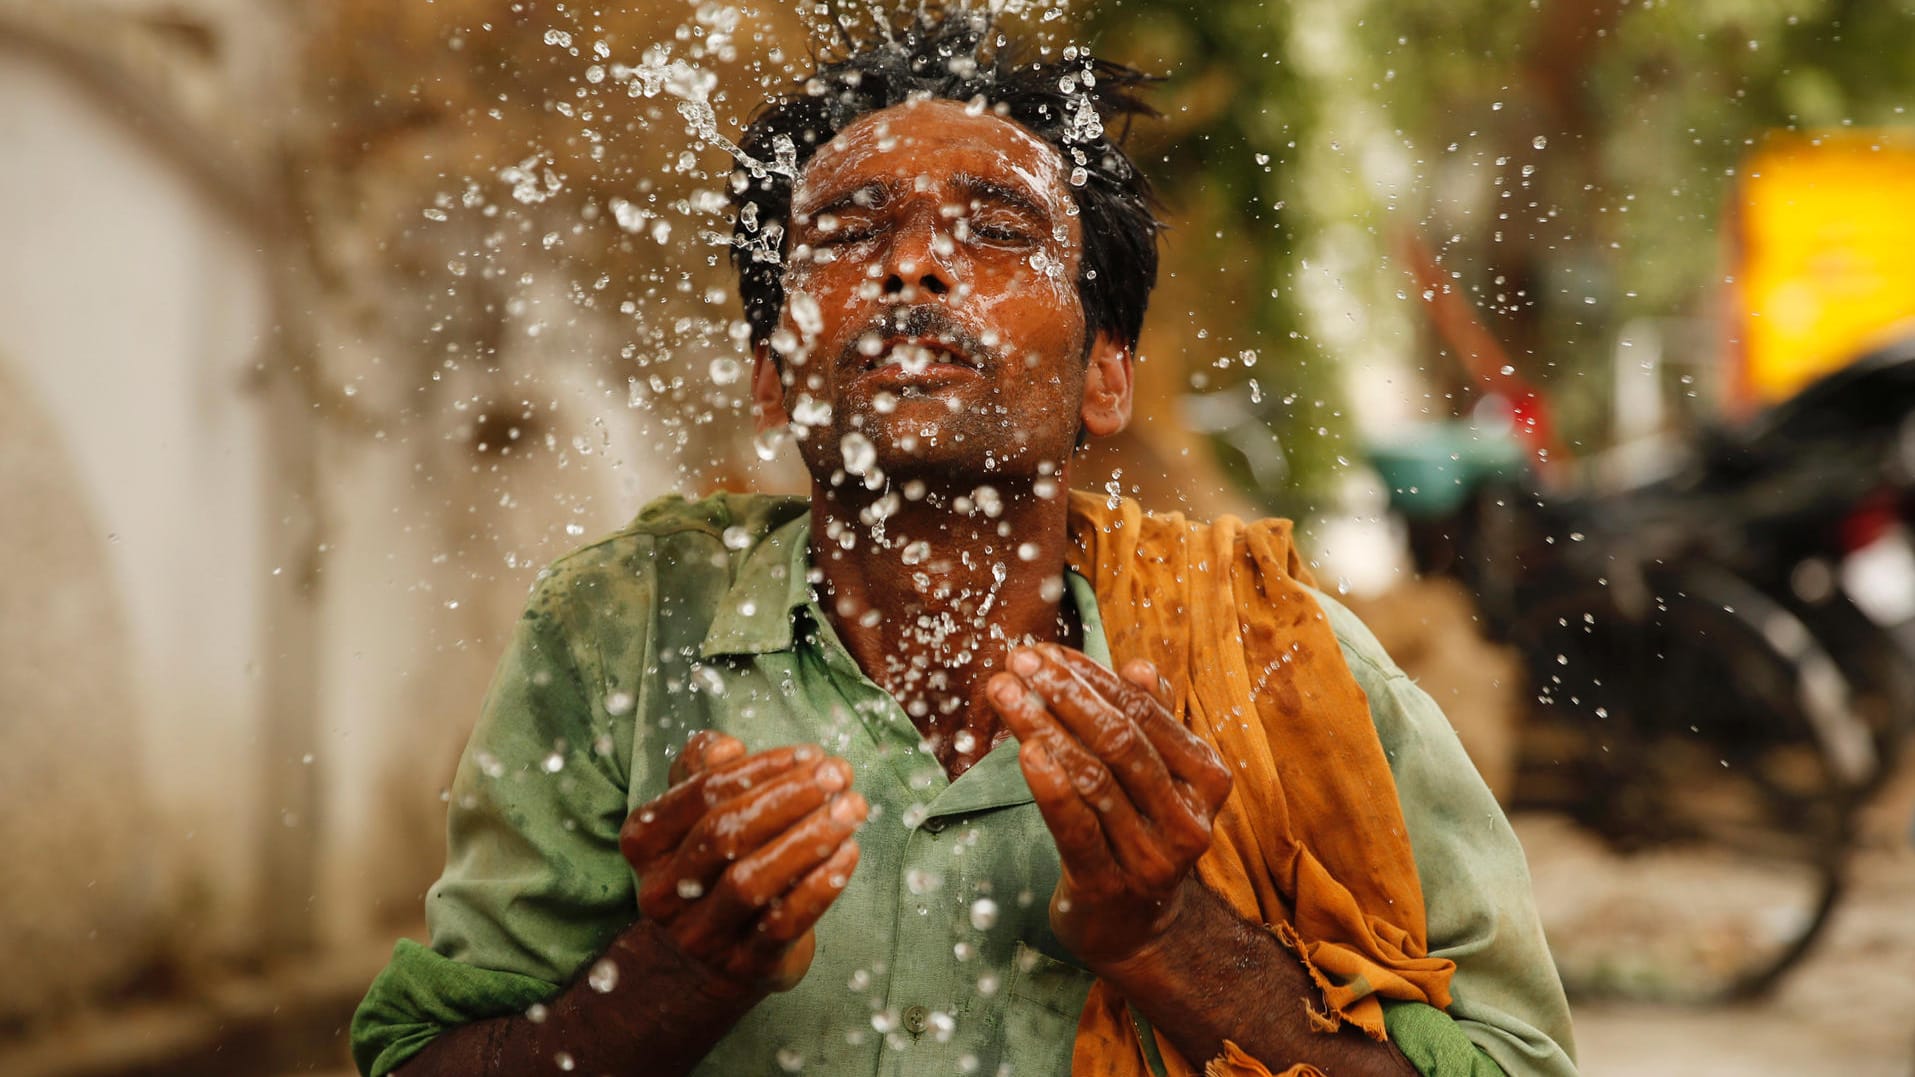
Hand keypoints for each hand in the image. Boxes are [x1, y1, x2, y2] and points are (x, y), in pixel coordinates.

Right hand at [618, 731, 866, 991]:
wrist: (700, 965)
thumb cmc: (708, 867)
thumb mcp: (692, 816)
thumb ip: (702, 769)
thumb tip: (725, 746)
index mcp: (646, 843)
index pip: (701, 794)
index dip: (758, 768)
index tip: (810, 753)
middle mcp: (664, 891)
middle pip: (725, 835)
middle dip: (787, 798)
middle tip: (838, 774)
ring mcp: (702, 934)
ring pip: (752, 882)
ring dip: (809, 839)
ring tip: (852, 807)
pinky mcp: (745, 964)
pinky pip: (783, 924)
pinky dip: (820, 886)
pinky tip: (849, 853)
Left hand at [987, 644, 1232, 968]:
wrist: (1137, 930)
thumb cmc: (1139, 834)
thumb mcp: (1156, 779)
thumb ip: (1150, 723)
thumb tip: (1138, 666)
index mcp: (1206, 779)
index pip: (1145, 714)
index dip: (1093, 678)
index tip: (1046, 652)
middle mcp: (1187, 819)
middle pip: (1120, 741)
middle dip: (1065, 694)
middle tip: (1018, 662)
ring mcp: (1151, 857)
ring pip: (1093, 778)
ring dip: (1042, 727)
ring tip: (1004, 692)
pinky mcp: (1108, 886)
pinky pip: (1077, 828)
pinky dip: (1052, 786)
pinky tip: (1025, 750)